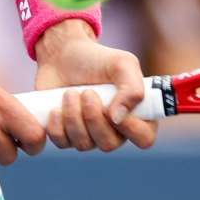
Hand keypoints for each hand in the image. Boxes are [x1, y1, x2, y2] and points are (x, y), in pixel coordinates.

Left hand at [33, 20, 157, 152]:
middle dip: (94, 118)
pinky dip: (57, 125)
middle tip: (87, 92)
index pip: (144, 138)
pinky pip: (62, 142)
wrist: (63, 55)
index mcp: (136, 115)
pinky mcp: (66, 136)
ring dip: (74, 116)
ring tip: (70, 93)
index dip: (131, 129)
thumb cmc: (98, 60)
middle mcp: (115, 131)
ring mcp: (90, 136)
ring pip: (84, 144)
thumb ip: (132, 88)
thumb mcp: (122, 64)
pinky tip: (56, 108)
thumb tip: (117, 118)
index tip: (112, 108)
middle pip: (109, 144)